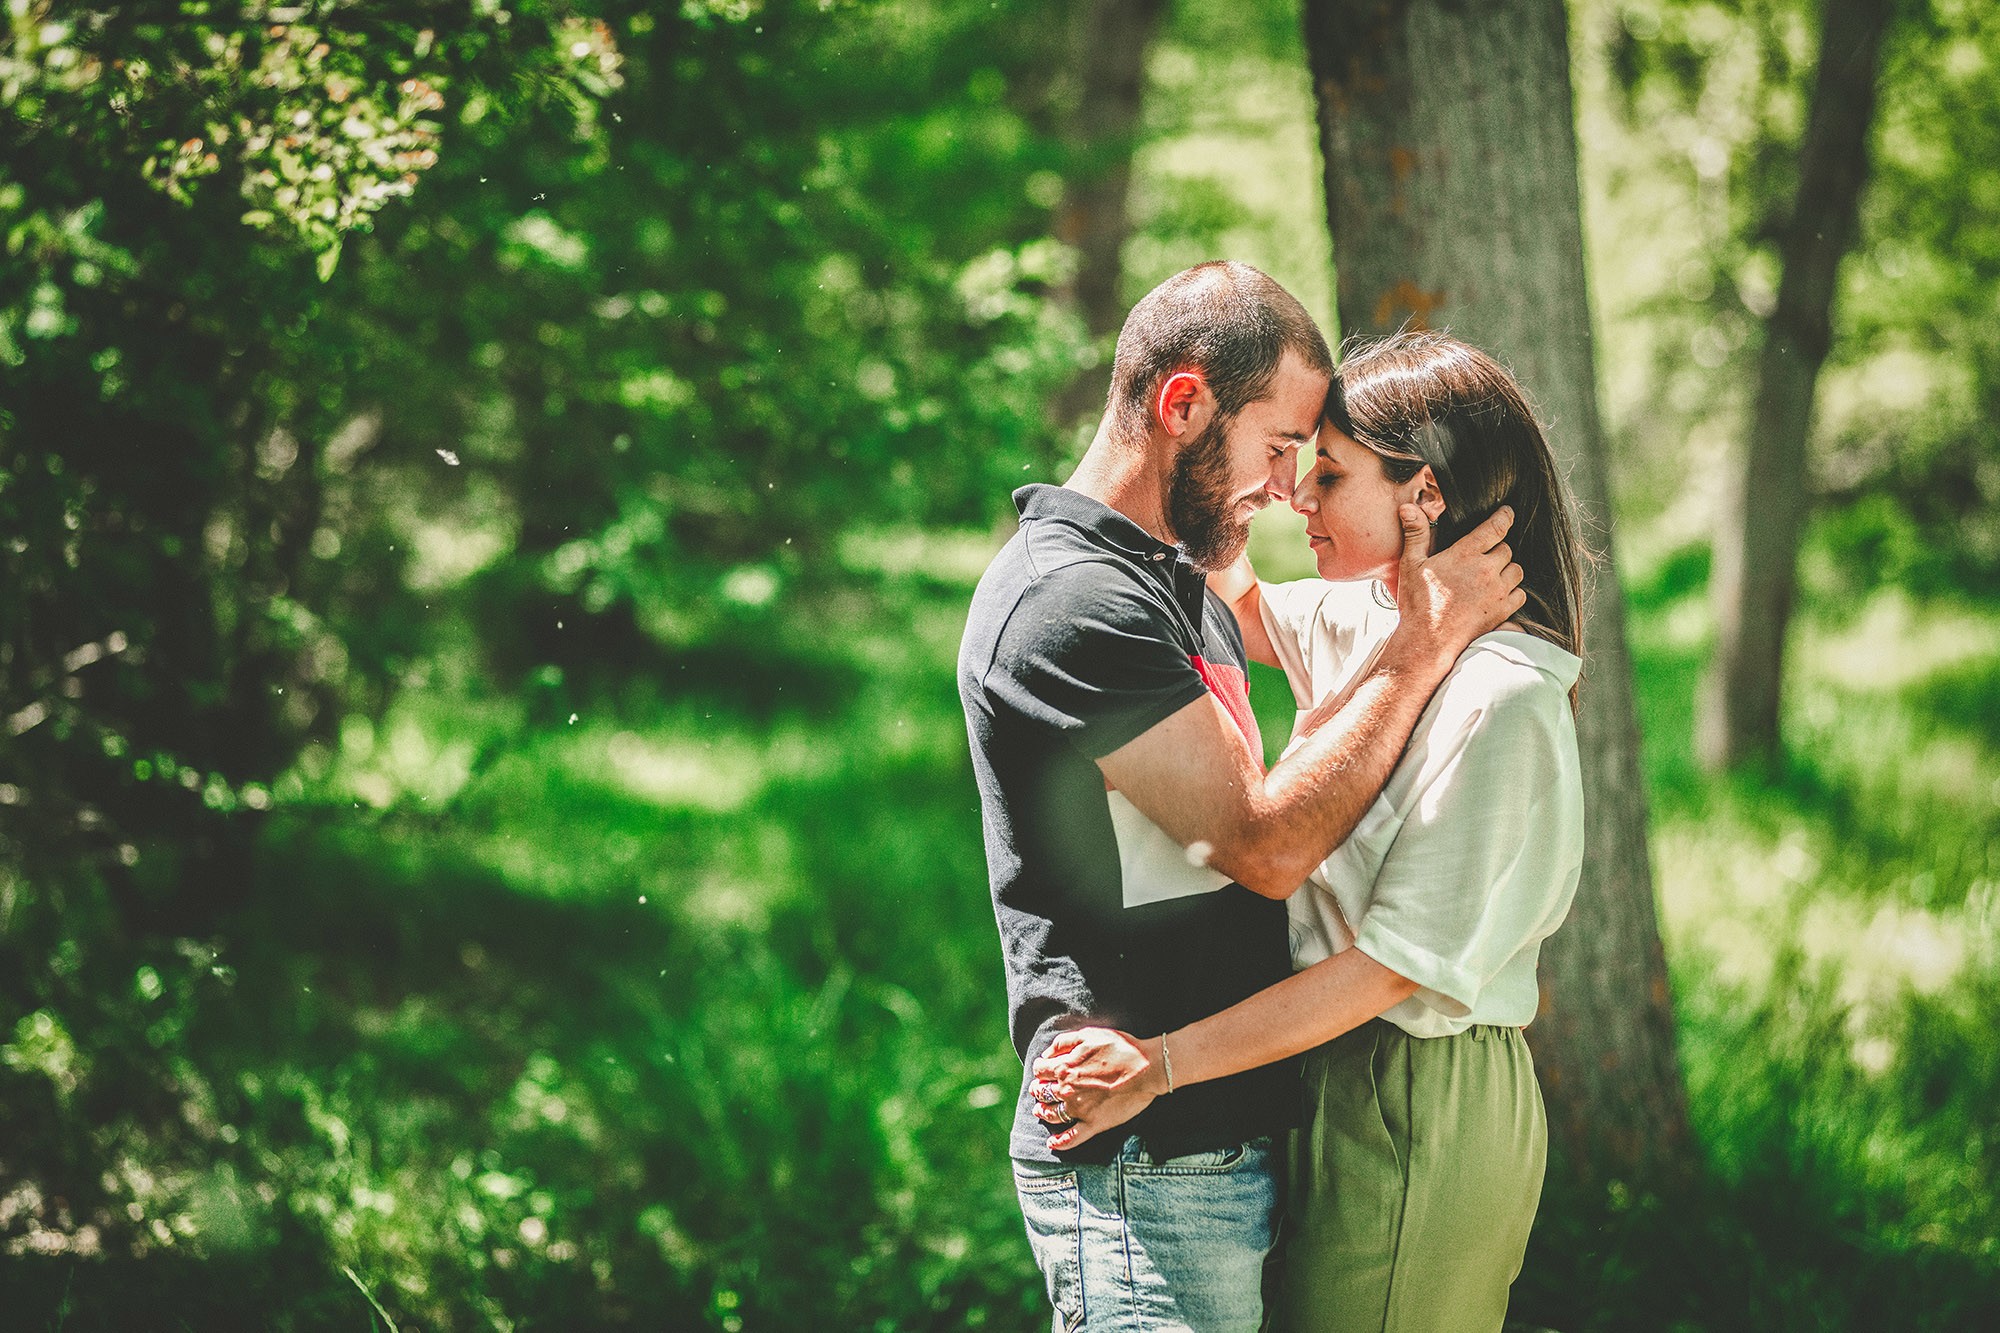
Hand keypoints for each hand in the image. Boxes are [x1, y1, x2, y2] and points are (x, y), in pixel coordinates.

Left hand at [1029, 1027, 1166, 1151]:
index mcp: (1064, 1068)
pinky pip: (1072, 1138)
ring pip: (1051, 1114)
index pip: (1040, 1070)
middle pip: (1042, 1092)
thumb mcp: (1088, 1035)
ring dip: (1042, 1112)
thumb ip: (1062, 1043)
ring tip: (1040, 1111)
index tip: (1042, 1069)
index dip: (1039, 1068)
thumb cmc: (1120, 1048)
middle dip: (1038, 1090)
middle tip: (1039, 1090)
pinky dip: (1060, 1143)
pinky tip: (1052, 1143)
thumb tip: (1046, 1055)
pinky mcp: (1094, 1124)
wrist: (1146, 1068)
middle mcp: (1067, 1090)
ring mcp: (1079, 1110)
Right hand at [1390, 504, 1524, 674]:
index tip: (1507, 513)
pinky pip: (1520, 594)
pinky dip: (1512, 592)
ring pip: (1517, 571)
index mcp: (1466, 554)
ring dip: (1507, 570)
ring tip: (1490, 576)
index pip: (1496, 527)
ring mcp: (1497, 592)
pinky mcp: (1502, 611)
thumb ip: (1416, 534)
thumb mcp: (1411, 565)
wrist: (1427, 642)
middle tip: (1482, 558)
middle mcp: (1486, 570)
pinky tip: (1497, 595)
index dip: (1505, 516)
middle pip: (1507, 549)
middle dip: (1497, 550)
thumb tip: (1408, 507)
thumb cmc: (1417, 604)